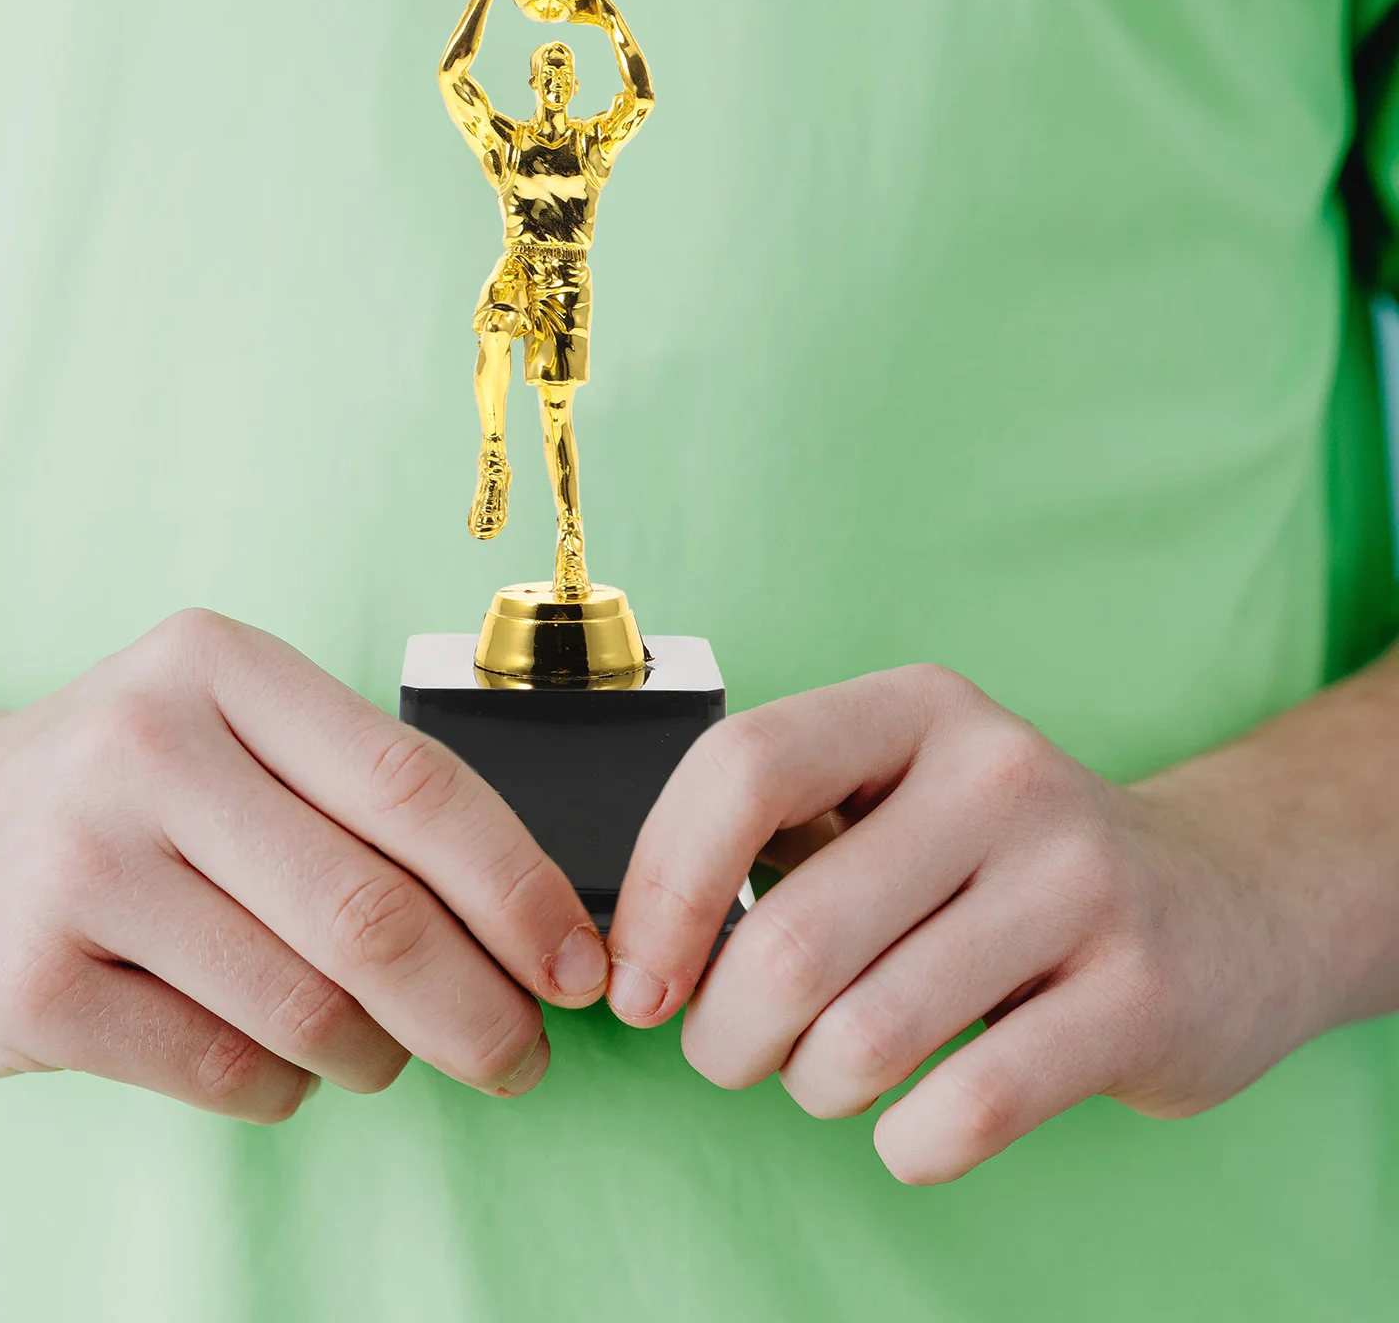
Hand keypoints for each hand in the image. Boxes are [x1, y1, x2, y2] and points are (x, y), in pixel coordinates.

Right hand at [0, 611, 608, 1121]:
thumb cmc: (117, 786)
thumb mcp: (225, 736)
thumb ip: (354, 800)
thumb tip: (524, 919)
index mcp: (222, 664)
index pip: (416, 783)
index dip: (519, 887)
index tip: (577, 961)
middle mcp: (147, 745)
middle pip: (371, 910)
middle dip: (478, 1005)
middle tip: (524, 1054)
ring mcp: (80, 864)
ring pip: (304, 1004)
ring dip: (382, 1053)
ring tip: (391, 1054)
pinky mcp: (32, 982)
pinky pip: (224, 1067)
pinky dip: (288, 1084)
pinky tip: (289, 1063)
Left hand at [606, 664, 1321, 1181]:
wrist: (1219, 902)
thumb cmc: (998, 861)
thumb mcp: (893, 801)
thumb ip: (769, 843)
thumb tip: (634, 953)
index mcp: (914, 710)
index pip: (741, 769)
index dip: (660, 888)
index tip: (636, 979)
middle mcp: (998, 773)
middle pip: (789, 935)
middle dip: (724, 1031)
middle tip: (731, 1048)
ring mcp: (1078, 879)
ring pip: (865, 1037)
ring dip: (811, 1087)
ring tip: (825, 1074)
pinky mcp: (1139, 993)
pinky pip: (968, 1107)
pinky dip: (906, 1143)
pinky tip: (909, 1123)